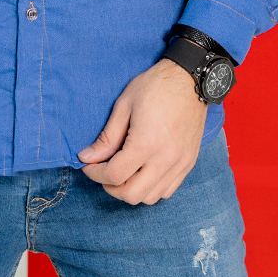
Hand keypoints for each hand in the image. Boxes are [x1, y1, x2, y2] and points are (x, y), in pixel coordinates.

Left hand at [77, 57, 206, 203]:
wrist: (190, 79)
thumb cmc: (155, 87)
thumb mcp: (124, 105)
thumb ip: (107, 136)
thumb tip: (88, 157)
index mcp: (146, 143)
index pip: (115, 175)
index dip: (95, 173)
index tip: (88, 164)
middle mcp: (165, 159)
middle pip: (132, 194)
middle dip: (111, 187)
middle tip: (102, 171)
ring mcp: (180, 164)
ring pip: (151, 197)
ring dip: (131, 190)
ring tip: (122, 172)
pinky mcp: (189, 163)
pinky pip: (167, 190)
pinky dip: (151, 188)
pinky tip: (142, 172)